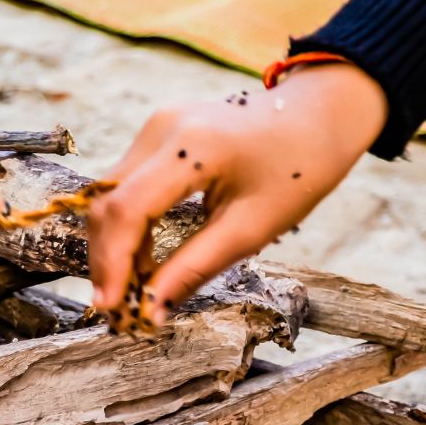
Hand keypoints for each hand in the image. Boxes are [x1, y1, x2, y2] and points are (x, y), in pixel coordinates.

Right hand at [86, 62, 388, 331]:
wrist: (320, 113)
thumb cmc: (299, 168)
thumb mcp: (252, 228)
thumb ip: (194, 268)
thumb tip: (152, 311)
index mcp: (191, 147)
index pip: (126, 209)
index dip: (110, 263)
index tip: (109, 307)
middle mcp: (161, 130)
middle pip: (106, 203)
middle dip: (105, 259)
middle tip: (117, 307)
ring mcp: (155, 127)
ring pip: (108, 196)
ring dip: (114, 246)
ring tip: (130, 289)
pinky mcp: (156, 135)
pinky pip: (124, 187)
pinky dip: (127, 227)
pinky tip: (141, 259)